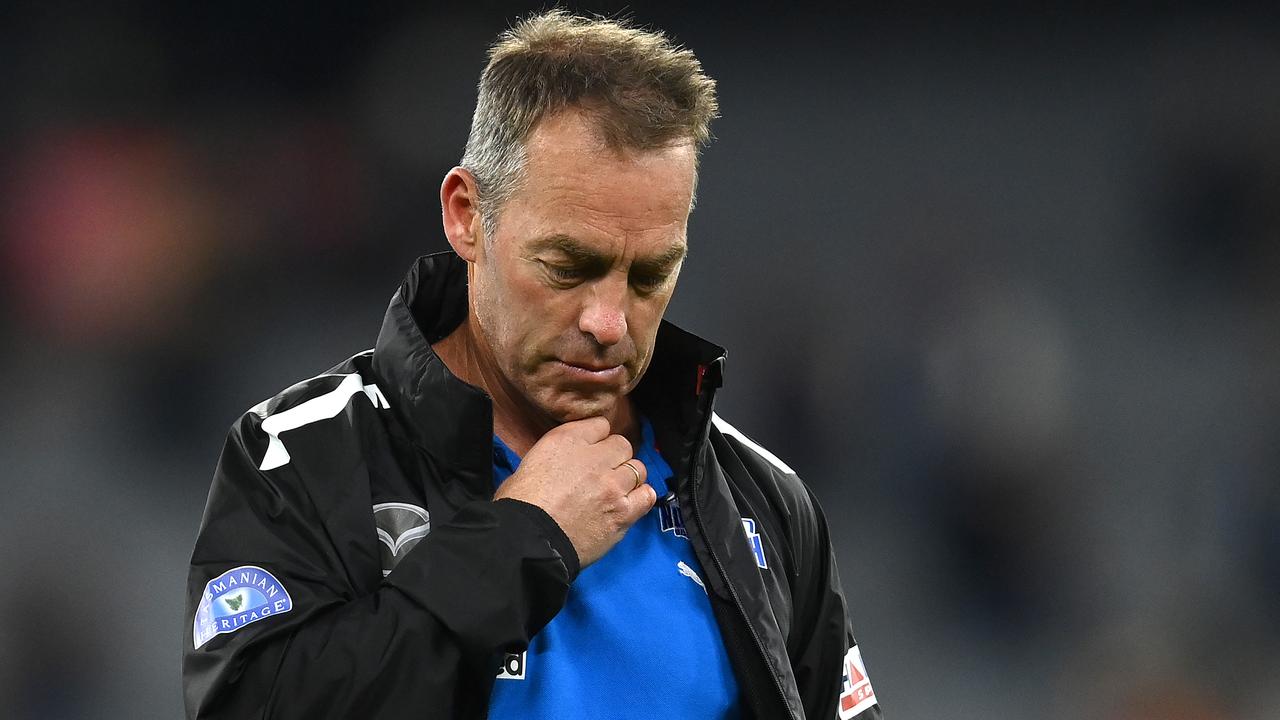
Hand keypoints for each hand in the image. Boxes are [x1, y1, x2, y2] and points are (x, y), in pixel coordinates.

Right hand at [493, 417, 655, 567]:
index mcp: (568, 440)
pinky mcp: (623, 512)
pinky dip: (640, 497)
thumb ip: (555, 456)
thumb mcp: (529, 464)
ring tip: (615, 491)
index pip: (600, 425)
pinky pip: (647, 496)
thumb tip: (564, 464)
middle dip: (614, 457)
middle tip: (601, 474)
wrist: (527, 541)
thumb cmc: (518, 505)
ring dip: (627, 478)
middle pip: (622, 445)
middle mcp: (596, 457)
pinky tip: (629, 503)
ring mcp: (613, 485)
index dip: (596, 439)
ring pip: (638, 469)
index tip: (590, 451)